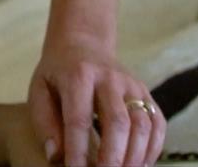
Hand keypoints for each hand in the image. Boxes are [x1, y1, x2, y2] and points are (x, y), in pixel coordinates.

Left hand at [29, 35, 164, 165]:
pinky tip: (141, 164)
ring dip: (135, 155)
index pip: (79, 119)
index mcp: (78, 75)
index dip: (78, 150)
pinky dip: (153, 147)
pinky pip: (158, 122)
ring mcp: (132, 84)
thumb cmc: (57, 73)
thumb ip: (45, 122)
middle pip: (117, 121)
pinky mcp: (145, 92)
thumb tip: (56, 156)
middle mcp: (110, 77)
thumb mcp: (40, 90)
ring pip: (142, 123)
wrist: (82, 43)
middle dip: (112, 156)